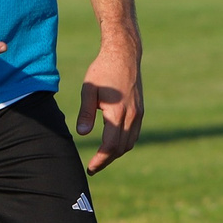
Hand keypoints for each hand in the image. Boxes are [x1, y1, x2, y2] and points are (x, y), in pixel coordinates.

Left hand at [72, 47, 142, 173]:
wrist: (124, 55)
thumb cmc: (102, 71)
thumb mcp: (89, 90)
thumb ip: (86, 112)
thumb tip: (82, 134)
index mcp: (117, 112)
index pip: (110, 145)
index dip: (100, 160)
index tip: (90, 168)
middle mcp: (132, 116)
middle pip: (121, 148)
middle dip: (107, 160)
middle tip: (93, 167)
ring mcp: (138, 114)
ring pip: (130, 143)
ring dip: (116, 154)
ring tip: (101, 158)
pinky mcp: (140, 111)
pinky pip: (134, 135)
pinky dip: (124, 144)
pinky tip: (112, 144)